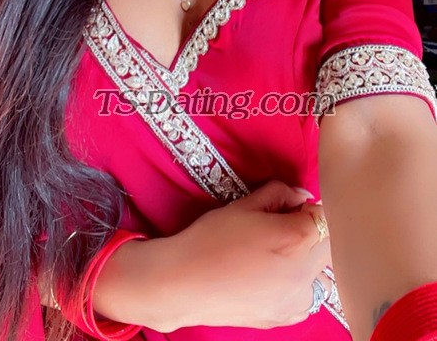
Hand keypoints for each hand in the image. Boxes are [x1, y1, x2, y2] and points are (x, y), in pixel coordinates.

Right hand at [154, 180, 331, 330]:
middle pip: (328, 245)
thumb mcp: (244, 205)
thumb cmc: (211, 240)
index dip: (306, 208)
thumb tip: (300, 196)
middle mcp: (304, 272)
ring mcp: (296, 299)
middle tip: (281, 228)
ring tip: (279, 254)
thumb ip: (279, 193)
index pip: (324, 215)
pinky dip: (300, 285)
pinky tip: (273, 276)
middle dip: (311, 232)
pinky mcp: (285, 317)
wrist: (183, 283)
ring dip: (310, 261)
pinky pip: (308, 297)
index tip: (288, 208)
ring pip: (323, 273)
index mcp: (297, 238)